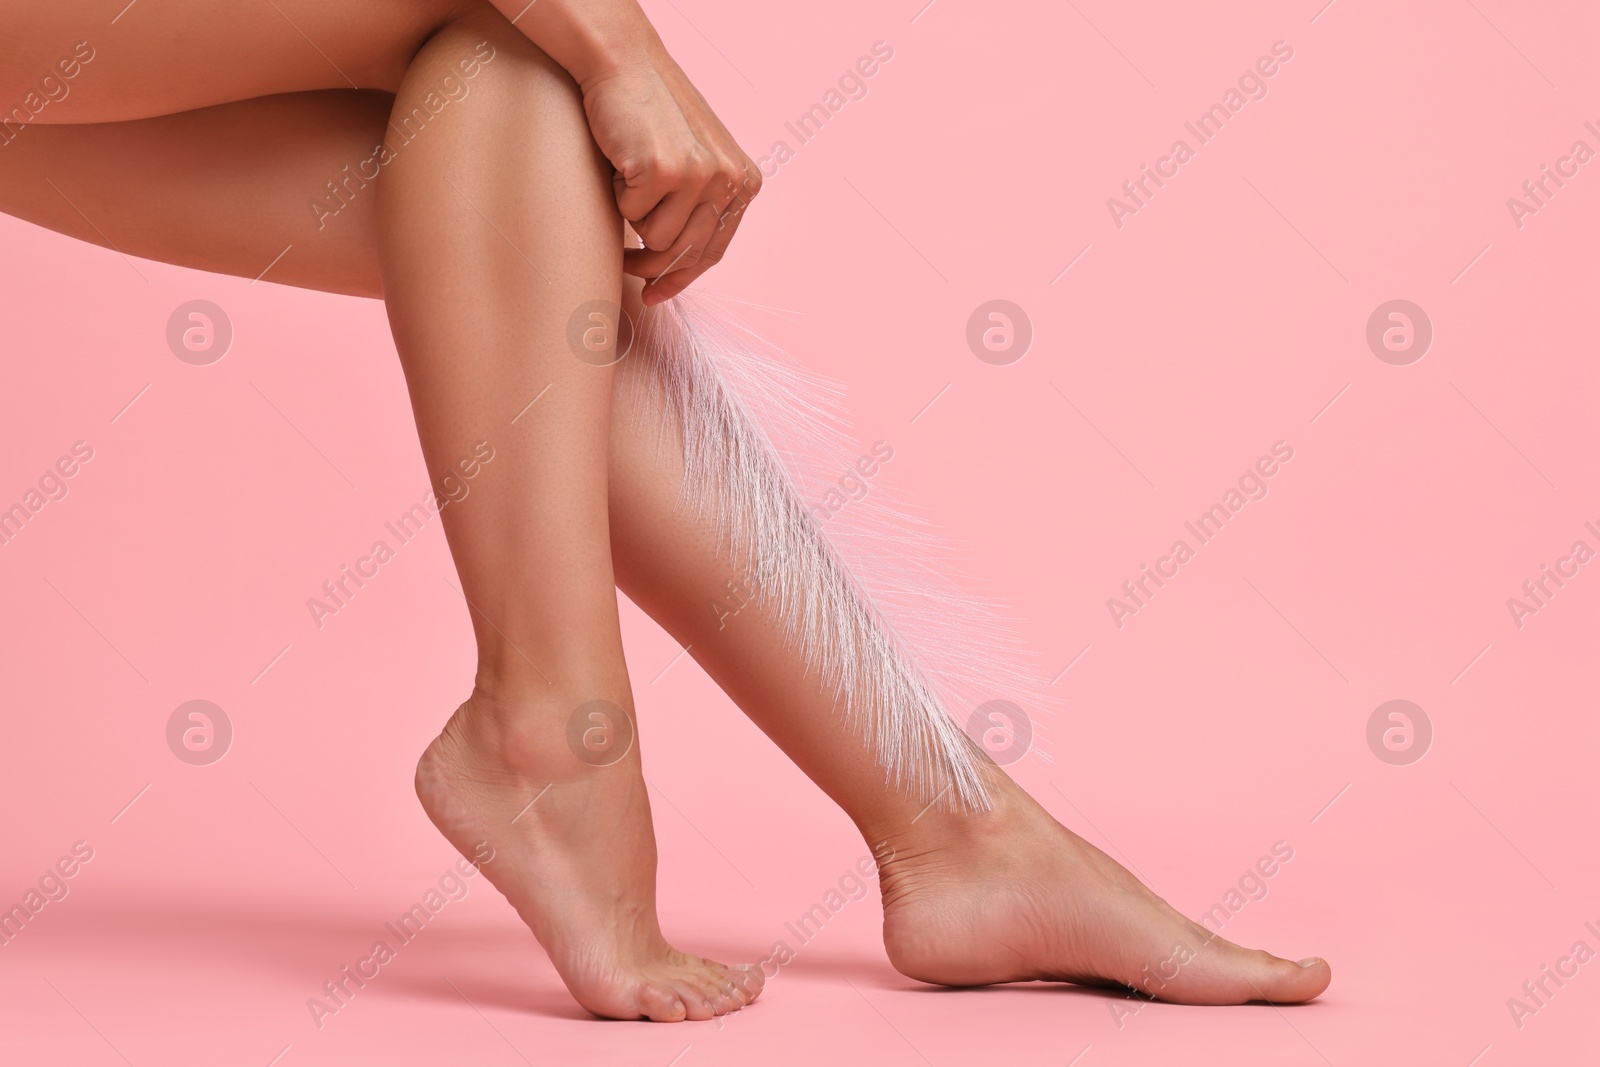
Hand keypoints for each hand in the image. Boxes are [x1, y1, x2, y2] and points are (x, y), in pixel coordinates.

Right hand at [580, 43, 759, 304]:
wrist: (625, 65)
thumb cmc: (652, 114)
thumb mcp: (696, 160)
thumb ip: (702, 204)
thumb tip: (681, 265)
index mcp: (743, 182)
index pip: (714, 251)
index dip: (682, 278)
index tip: (657, 295)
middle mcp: (729, 181)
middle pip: (685, 254)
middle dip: (652, 266)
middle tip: (629, 265)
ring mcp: (699, 177)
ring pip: (655, 239)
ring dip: (634, 218)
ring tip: (631, 181)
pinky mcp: (664, 172)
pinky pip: (631, 215)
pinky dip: (619, 195)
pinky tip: (624, 163)